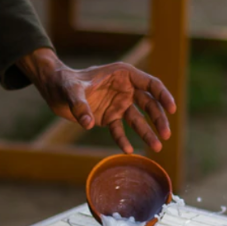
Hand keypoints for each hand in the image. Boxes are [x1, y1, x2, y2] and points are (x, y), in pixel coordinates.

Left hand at [17, 48, 175, 153]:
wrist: (54, 90)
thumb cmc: (64, 82)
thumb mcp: (71, 91)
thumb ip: (80, 105)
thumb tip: (87, 124)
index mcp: (123, 74)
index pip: (151, 84)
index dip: (163, 96)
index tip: (172, 109)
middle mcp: (125, 89)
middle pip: (149, 105)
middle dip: (159, 119)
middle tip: (166, 135)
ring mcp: (118, 104)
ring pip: (138, 120)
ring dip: (147, 133)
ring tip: (157, 148)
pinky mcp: (109, 118)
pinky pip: (119, 131)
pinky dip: (123, 141)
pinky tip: (129, 151)